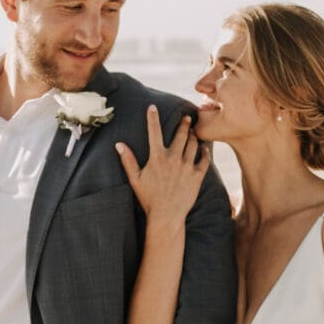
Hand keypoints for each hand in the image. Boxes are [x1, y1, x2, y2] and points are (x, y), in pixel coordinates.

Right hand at [117, 105, 209, 223]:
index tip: (152, 107)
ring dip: (194, 136)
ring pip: (193, 144)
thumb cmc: (148, 198)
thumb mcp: (135, 179)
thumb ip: (127, 160)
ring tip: (194, 132)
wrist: (166, 216)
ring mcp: (187, 167)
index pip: (153, 132)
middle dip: (184, 124)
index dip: (152, 118)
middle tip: (187, 117)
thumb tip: (118, 144)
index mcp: (157, 157)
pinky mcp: (197, 176)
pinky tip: (204, 149)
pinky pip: (204, 159)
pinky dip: (205, 152)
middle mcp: (173, 159)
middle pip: (181, 135)